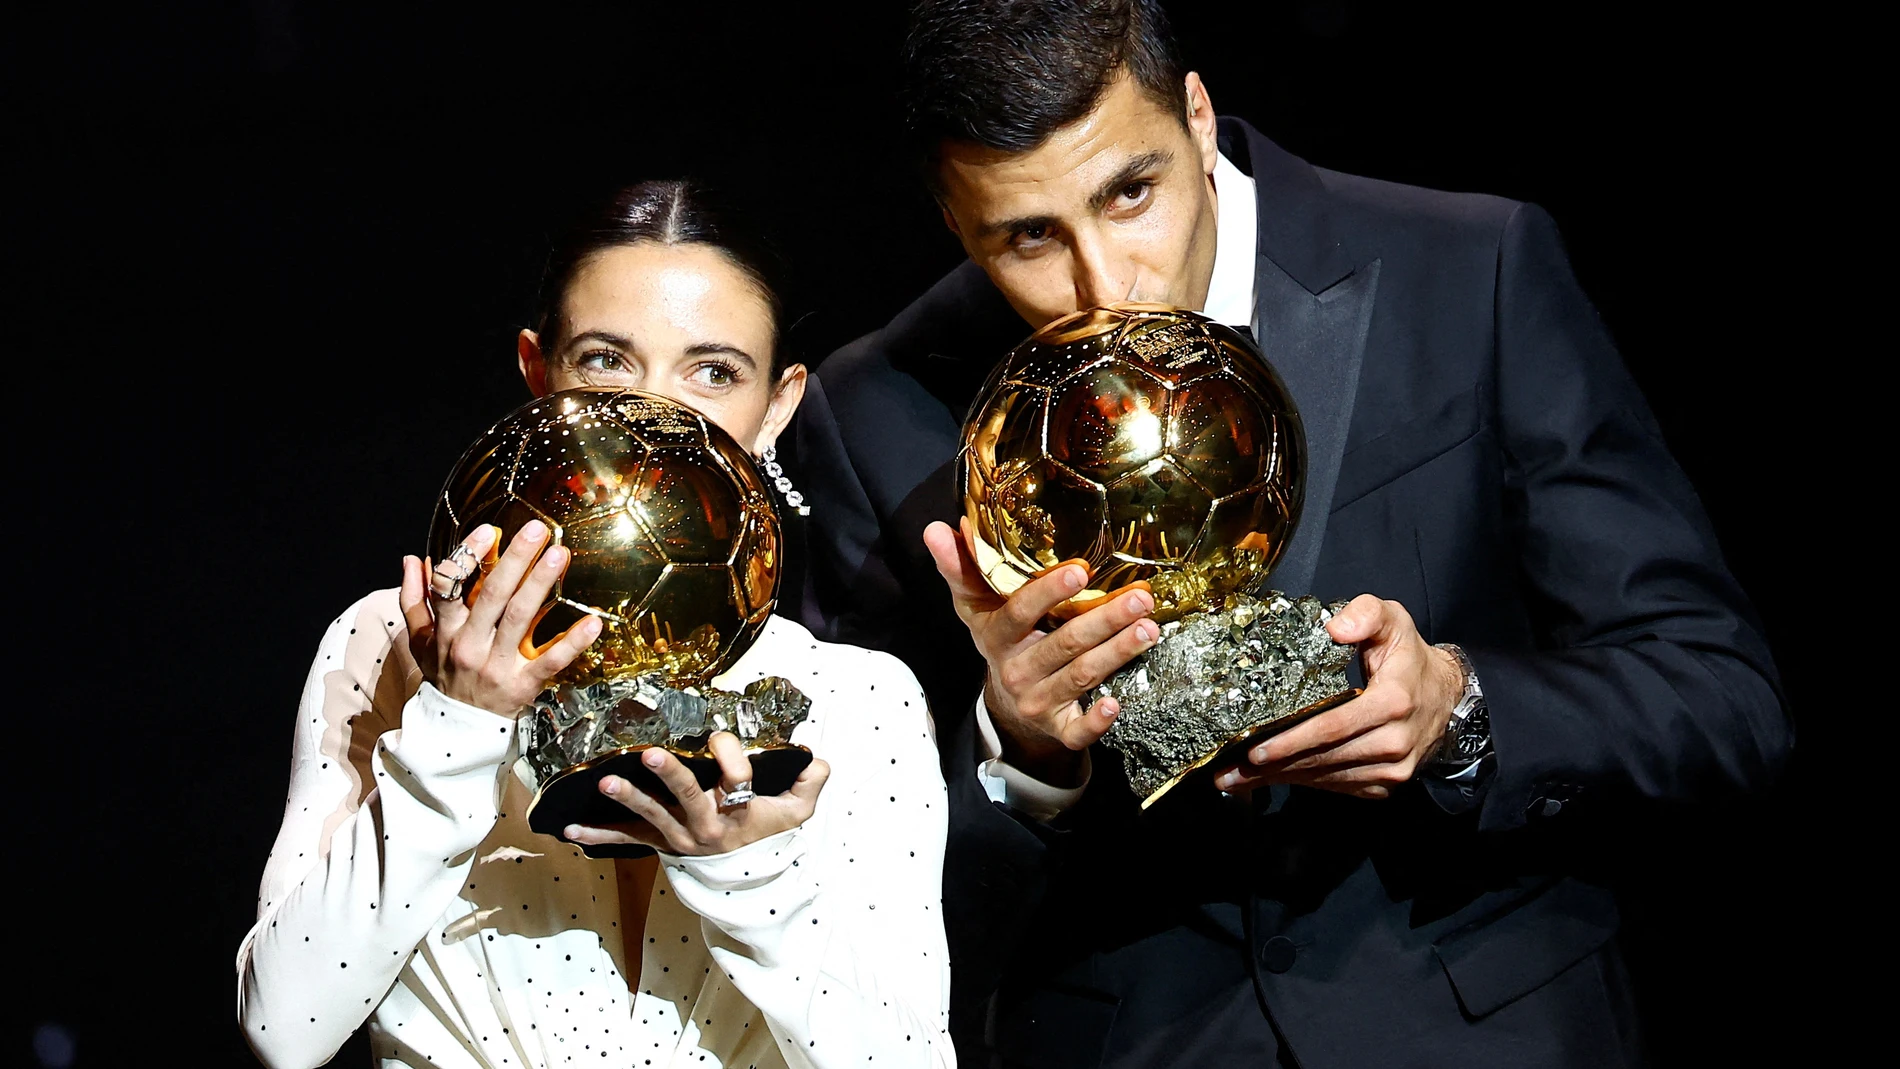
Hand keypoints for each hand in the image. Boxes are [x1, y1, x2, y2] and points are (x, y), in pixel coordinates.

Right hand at [398, 521, 601, 717]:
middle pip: (491, 596)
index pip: (450, 587)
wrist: (454, 730)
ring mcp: (497, 666)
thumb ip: (414, 599)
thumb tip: (412, 560)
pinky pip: (550, 661)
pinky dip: (573, 642)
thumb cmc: (443, 674)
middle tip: (537, 529)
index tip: (488, 531)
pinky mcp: (523, 686)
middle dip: (515, 560)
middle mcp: (469, 645)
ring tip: (559, 554)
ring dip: (540, 584)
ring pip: (519, 619)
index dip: (467, 557)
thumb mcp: (419, 640)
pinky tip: (593, 622)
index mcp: (445, 630)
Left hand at [564, 732, 830, 855]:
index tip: (718, 738)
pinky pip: (627, 840)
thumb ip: (810, 781)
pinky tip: (569, 831)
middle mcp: (707, 824)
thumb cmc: (769, 832)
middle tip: (650, 755)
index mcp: (740, 809)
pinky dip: (597, 836)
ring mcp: (680, 835)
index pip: (737, 779)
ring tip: (605, 782)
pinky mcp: (660, 843)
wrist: (749, 878)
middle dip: (669, 775)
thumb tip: (817, 757)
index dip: (729, 756)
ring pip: (653, 816)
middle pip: (689, 796)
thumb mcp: (797, 812)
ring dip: (628, 799)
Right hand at [924, 519, 1159, 785]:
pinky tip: (1116, 705)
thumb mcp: (974, 604)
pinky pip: (1076, 732)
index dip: (1048, 592)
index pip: (1020, 612)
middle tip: (1140, 599)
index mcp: (996, 636)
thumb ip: (958, 567)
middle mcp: (1016, 670)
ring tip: (1149, 628)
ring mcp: (1037, 701)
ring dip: (1117, 653)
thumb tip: (935, 528)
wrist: (1007, 706)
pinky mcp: (1058, 729)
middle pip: (1064, 644)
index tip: (1080, 571)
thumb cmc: (1000, 639)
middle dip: (1104, 620)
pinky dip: (1095, 721)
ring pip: (1080, 675)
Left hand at [1213, 594, 1461, 799]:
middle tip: (1229, 772)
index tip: (1256, 749)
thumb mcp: (1393, 620)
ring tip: (1238, 779)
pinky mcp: (1386, 783)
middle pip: (1324, 758)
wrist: (1445, 696)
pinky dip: (1304, 783)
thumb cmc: (1408, 656)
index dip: (1293, 741)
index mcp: (1393, 702)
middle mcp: (1395, 742)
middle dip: (1273, 766)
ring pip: (1328, 777)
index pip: (1334, 726)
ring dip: (1281, 779)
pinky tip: (1273, 779)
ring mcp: (1393, 769)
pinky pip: (1338, 785)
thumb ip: (1366, 613)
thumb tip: (1335, 629)